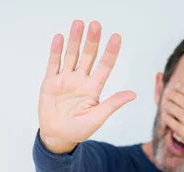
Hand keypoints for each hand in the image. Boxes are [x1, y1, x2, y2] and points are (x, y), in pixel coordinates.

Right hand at [38, 20, 135, 153]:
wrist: (57, 136)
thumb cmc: (79, 130)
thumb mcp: (98, 118)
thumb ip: (112, 104)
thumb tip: (133, 94)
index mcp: (93, 89)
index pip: (104, 66)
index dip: (110, 52)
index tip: (116, 37)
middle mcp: (81, 80)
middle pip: (88, 56)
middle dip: (92, 41)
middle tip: (96, 25)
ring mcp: (66, 79)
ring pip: (71, 55)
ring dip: (75, 40)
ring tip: (79, 24)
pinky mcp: (51, 82)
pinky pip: (54, 63)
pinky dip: (56, 51)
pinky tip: (60, 38)